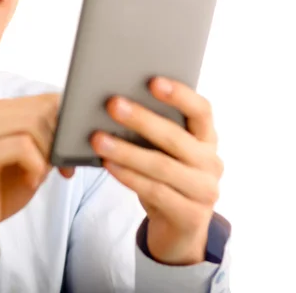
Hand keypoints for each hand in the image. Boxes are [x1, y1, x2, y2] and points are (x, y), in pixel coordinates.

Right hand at [0, 94, 73, 258]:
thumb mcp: (28, 160)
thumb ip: (45, 139)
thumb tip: (75, 125)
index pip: (42, 99)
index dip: (65, 122)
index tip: (71, 151)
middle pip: (40, 109)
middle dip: (59, 139)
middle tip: (62, 168)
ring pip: (33, 124)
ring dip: (47, 153)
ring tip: (41, 175)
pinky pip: (22, 147)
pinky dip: (36, 166)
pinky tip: (31, 181)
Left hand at [91, 77, 223, 264]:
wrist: (178, 228)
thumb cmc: (164, 177)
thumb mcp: (165, 151)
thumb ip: (153, 129)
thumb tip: (115, 102)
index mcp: (207, 138)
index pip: (201, 110)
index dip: (180, 94)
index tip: (152, 80)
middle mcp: (211, 162)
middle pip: (175, 137)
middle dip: (142, 119)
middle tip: (112, 104)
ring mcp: (204, 191)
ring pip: (162, 166)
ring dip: (126, 151)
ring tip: (97, 138)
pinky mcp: (190, 216)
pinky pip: (155, 192)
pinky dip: (129, 176)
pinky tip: (108, 165)